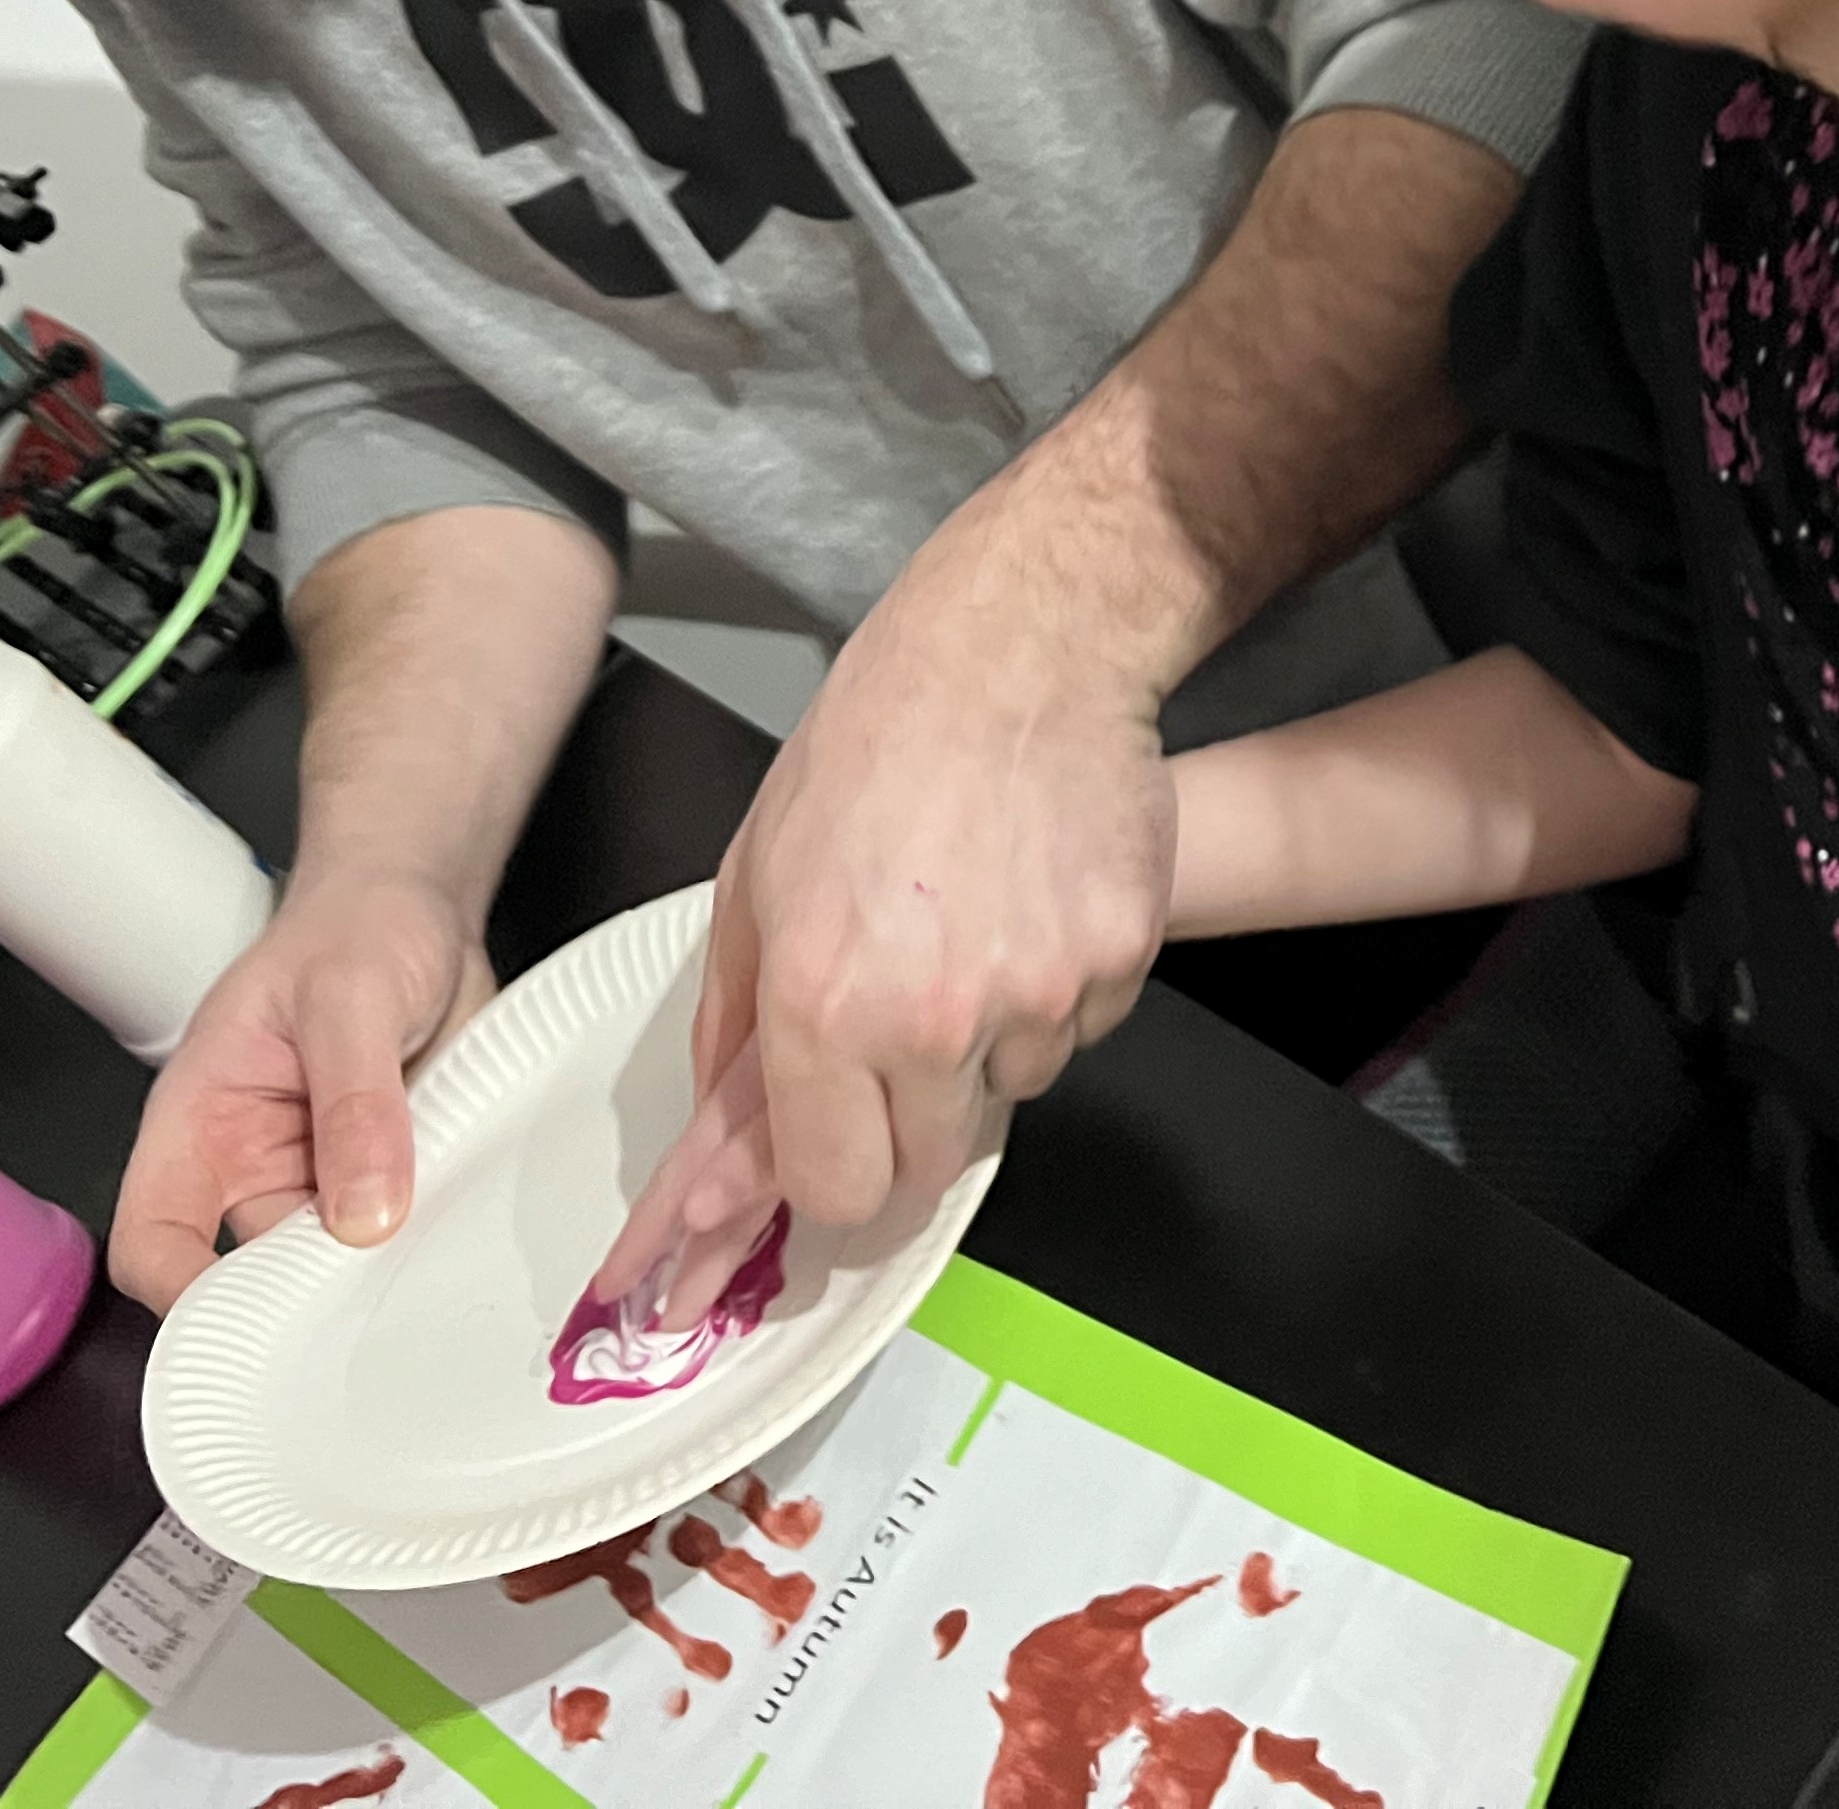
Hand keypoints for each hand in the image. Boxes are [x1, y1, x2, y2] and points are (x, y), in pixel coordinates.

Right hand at [109, 866, 497, 1314]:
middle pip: (250, 1276)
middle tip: (367, 1307)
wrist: (421, 907)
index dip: (183, 1295)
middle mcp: (252, 1162)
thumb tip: (362, 1211)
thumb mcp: (349, 998)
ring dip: (380, 1271)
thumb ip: (356, 1102)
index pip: (154, 1240)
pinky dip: (431, 1239)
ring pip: (336, 1263)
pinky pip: (403, 1233)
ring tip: (429, 1262)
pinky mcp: (388, 1176)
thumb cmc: (355, 926)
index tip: (243, 1329)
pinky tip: (464, 1228)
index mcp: (199, 1122)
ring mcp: (323, 1176)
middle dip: (303, 1302)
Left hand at [595, 513, 1173, 1312]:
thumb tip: (719, 1147)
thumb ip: (735, 1028)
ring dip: (980, 1048)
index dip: (820, 1182)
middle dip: (899, 1124)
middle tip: (892, 1033)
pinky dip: (1052, 992)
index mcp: (825, 1003)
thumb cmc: (880, 740)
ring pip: (1009, 1094)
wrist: (1022, 649)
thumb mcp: (755, 878)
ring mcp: (1039, 994)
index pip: (831, 1189)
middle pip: (924, 1170)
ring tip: (966, 927)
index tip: (816, 1172)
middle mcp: (934, 1019)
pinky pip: (1077, 1031)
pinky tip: (1026, 902)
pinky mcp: (1119, 962)